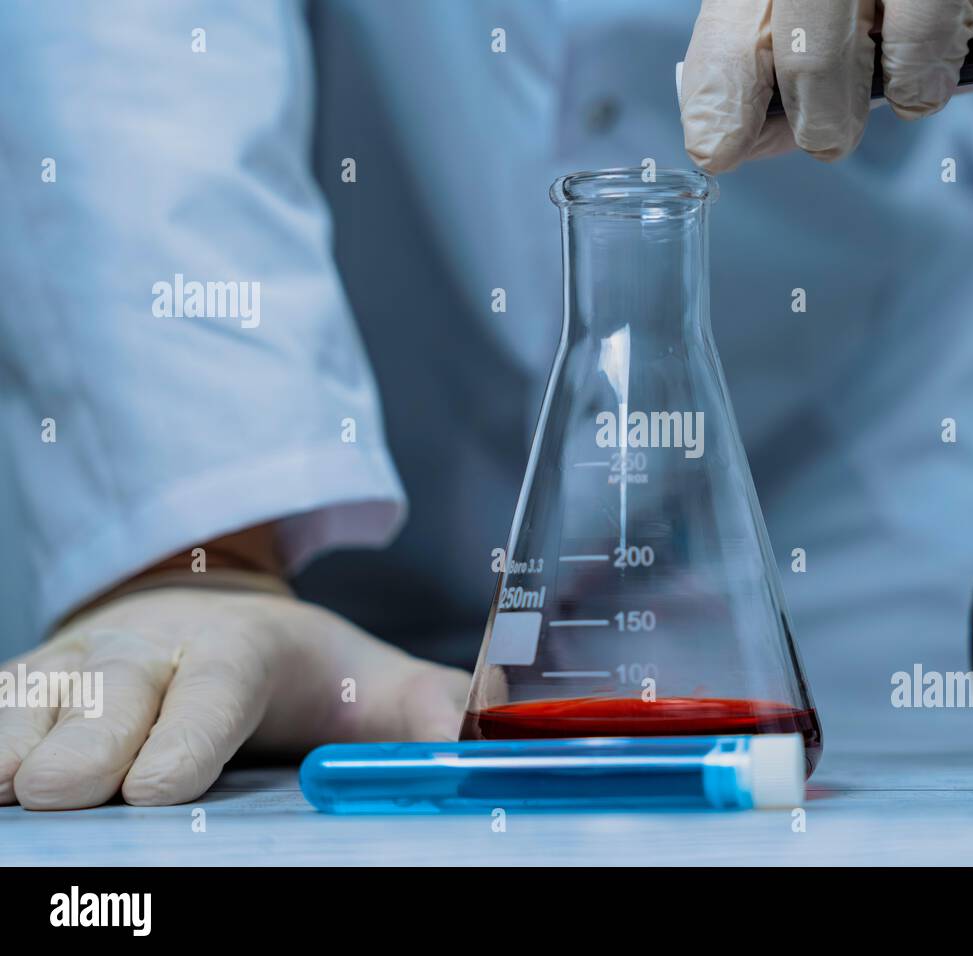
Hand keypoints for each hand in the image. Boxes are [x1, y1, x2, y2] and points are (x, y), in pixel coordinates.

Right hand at [0, 584, 469, 808]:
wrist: (201, 600)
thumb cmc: (295, 664)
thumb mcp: (371, 679)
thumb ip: (433, 707)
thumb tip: (490, 725)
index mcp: (239, 650)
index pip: (214, 691)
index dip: (188, 735)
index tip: (163, 785)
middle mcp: (151, 650)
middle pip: (111, 696)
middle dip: (88, 742)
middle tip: (67, 788)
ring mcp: (80, 661)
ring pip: (35, 696)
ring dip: (18, 739)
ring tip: (12, 783)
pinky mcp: (28, 679)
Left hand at [680, 0, 972, 172]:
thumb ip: (771, 58)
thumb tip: (726, 139)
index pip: (744, 22)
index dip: (725, 91)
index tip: (717, 149)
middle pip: (818, 51)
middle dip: (822, 117)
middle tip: (831, 135)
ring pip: (917, 54)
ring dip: (915, 90)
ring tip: (919, 76)